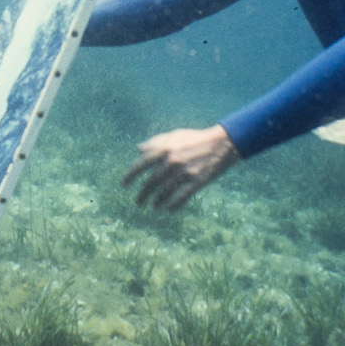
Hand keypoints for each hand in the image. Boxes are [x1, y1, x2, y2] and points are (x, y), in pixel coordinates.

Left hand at [122, 125, 239, 212]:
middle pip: (151, 182)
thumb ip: (155, 142)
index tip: (123, 185)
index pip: (141, 164)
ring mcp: (184, 172)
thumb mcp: (174, 135)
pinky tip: (169, 209)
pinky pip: (181, 198)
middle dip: (142, 194)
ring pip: (164, 192)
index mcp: (164, 149)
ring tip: (153, 206)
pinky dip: (173, 205)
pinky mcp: (196, 181)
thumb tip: (138, 149)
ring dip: (156, 201)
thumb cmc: (195, 139)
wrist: (221, 143)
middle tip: (138, 202)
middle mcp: (171, 161)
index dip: (130, 176)